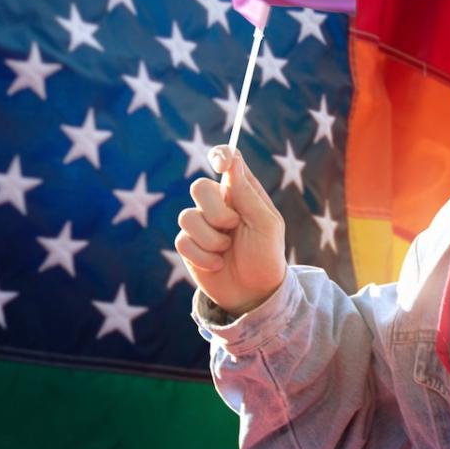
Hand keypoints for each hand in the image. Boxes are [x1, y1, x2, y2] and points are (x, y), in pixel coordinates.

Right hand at [175, 145, 286, 316]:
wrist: (255, 293)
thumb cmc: (266, 255)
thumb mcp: (266, 224)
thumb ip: (248, 194)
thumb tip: (233, 159)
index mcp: (242, 192)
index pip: (227, 160)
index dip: (220, 155)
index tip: (221, 166)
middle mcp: (219, 204)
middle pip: (199, 186)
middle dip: (216, 212)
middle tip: (233, 227)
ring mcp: (201, 224)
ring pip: (187, 216)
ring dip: (211, 239)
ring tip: (227, 250)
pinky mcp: (189, 245)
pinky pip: (182, 241)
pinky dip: (203, 256)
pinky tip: (217, 264)